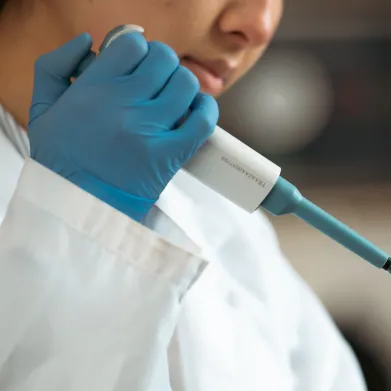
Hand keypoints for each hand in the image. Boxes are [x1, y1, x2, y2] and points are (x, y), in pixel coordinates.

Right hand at [28, 32, 217, 220]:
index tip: (137, 61)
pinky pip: (203, 121)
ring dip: (184, 84)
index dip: (138, 48)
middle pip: (163, 60)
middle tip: (158, 78)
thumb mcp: (43, 108)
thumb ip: (56, 66)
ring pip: (185, 84)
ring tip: (174, 96)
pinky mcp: (170, 155)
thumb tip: (87, 41)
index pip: (132, 45)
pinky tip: (195, 111)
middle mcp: (123, 104)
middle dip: (163, 64)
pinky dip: (205, 110)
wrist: (79, 206)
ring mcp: (149, 130)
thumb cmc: (63, 159)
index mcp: (92, 88)